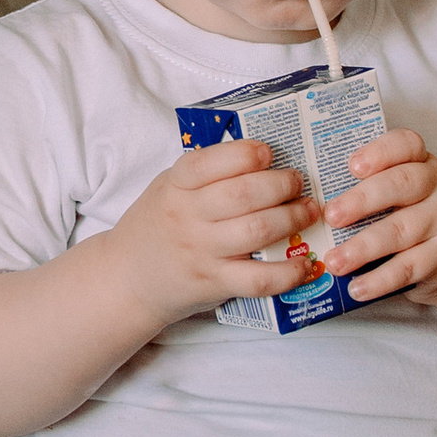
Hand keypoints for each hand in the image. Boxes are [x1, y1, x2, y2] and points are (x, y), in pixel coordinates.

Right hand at [105, 141, 319, 329]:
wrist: (128, 279)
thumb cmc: (156, 226)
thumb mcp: (167, 188)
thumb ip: (204, 174)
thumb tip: (260, 157)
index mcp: (175, 185)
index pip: (210, 162)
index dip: (246, 154)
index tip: (268, 153)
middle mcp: (187, 216)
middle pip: (244, 194)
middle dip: (282, 185)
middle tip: (297, 183)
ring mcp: (201, 252)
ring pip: (257, 230)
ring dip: (293, 218)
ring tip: (309, 211)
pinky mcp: (215, 283)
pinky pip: (259, 279)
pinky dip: (288, 272)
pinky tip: (304, 263)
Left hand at [316, 130, 436, 304]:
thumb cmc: (414, 217)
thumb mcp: (401, 194)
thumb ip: (368, 189)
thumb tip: (309, 201)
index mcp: (422, 163)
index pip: (407, 144)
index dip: (380, 152)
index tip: (352, 166)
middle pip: (402, 185)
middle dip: (362, 200)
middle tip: (330, 215)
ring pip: (401, 231)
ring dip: (362, 247)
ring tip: (334, 261)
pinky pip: (408, 269)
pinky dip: (379, 280)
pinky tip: (356, 288)